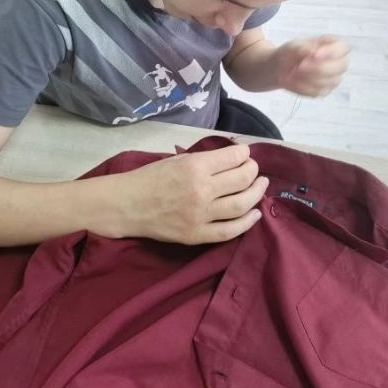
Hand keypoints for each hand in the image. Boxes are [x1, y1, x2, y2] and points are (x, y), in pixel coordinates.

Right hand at [108, 143, 267, 244]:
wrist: (127, 205)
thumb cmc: (150, 177)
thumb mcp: (177, 159)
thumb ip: (205, 160)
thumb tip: (232, 157)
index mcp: (195, 167)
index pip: (233, 157)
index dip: (244, 153)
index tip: (245, 153)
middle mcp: (202, 190)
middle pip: (242, 179)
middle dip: (253, 170)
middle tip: (254, 169)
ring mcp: (201, 215)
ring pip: (241, 205)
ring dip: (256, 193)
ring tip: (261, 186)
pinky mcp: (197, 235)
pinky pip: (229, 231)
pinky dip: (247, 222)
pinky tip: (255, 214)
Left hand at [273, 34, 349, 96]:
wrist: (281, 67)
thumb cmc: (292, 53)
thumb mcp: (294, 46)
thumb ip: (305, 48)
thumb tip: (314, 53)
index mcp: (333, 45)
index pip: (343, 47)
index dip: (331, 52)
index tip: (314, 55)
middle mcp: (338, 62)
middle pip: (341, 67)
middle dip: (319, 68)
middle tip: (300, 66)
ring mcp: (333, 78)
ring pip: (330, 81)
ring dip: (309, 78)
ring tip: (293, 72)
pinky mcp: (325, 90)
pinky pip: (319, 91)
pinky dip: (303, 87)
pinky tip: (294, 81)